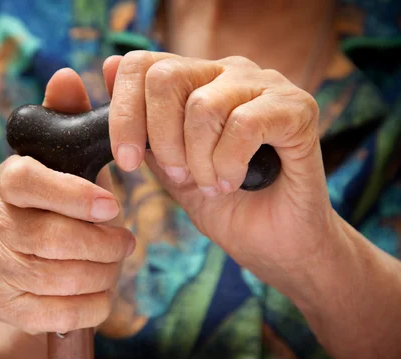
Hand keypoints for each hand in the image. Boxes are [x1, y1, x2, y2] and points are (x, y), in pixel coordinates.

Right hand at [0, 68, 135, 334]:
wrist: (24, 266)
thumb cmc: (55, 205)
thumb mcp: (62, 161)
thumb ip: (67, 118)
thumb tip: (67, 74)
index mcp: (6, 181)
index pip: (30, 182)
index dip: (74, 195)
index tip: (114, 204)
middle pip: (54, 239)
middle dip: (105, 244)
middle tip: (127, 241)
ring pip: (62, 278)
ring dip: (104, 273)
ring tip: (113, 262)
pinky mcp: (5, 306)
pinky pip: (61, 315)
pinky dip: (94, 306)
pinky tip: (99, 292)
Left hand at [105, 51, 338, 300]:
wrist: (277, 246)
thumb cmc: (225, 207)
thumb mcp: (169, 169)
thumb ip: (144, 127)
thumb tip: (108, 65)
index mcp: (196, 81)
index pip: (142, 65)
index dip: (123, 112)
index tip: (125, 161)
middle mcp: (229, 73)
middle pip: (165, 76)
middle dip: (160, 139)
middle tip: (180, 176)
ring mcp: (266, 85)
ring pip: (203, 105)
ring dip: (198, 160)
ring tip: (212, 185)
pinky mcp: (298, 108)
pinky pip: (244, 124)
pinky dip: (229, 163)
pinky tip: (234, 183)